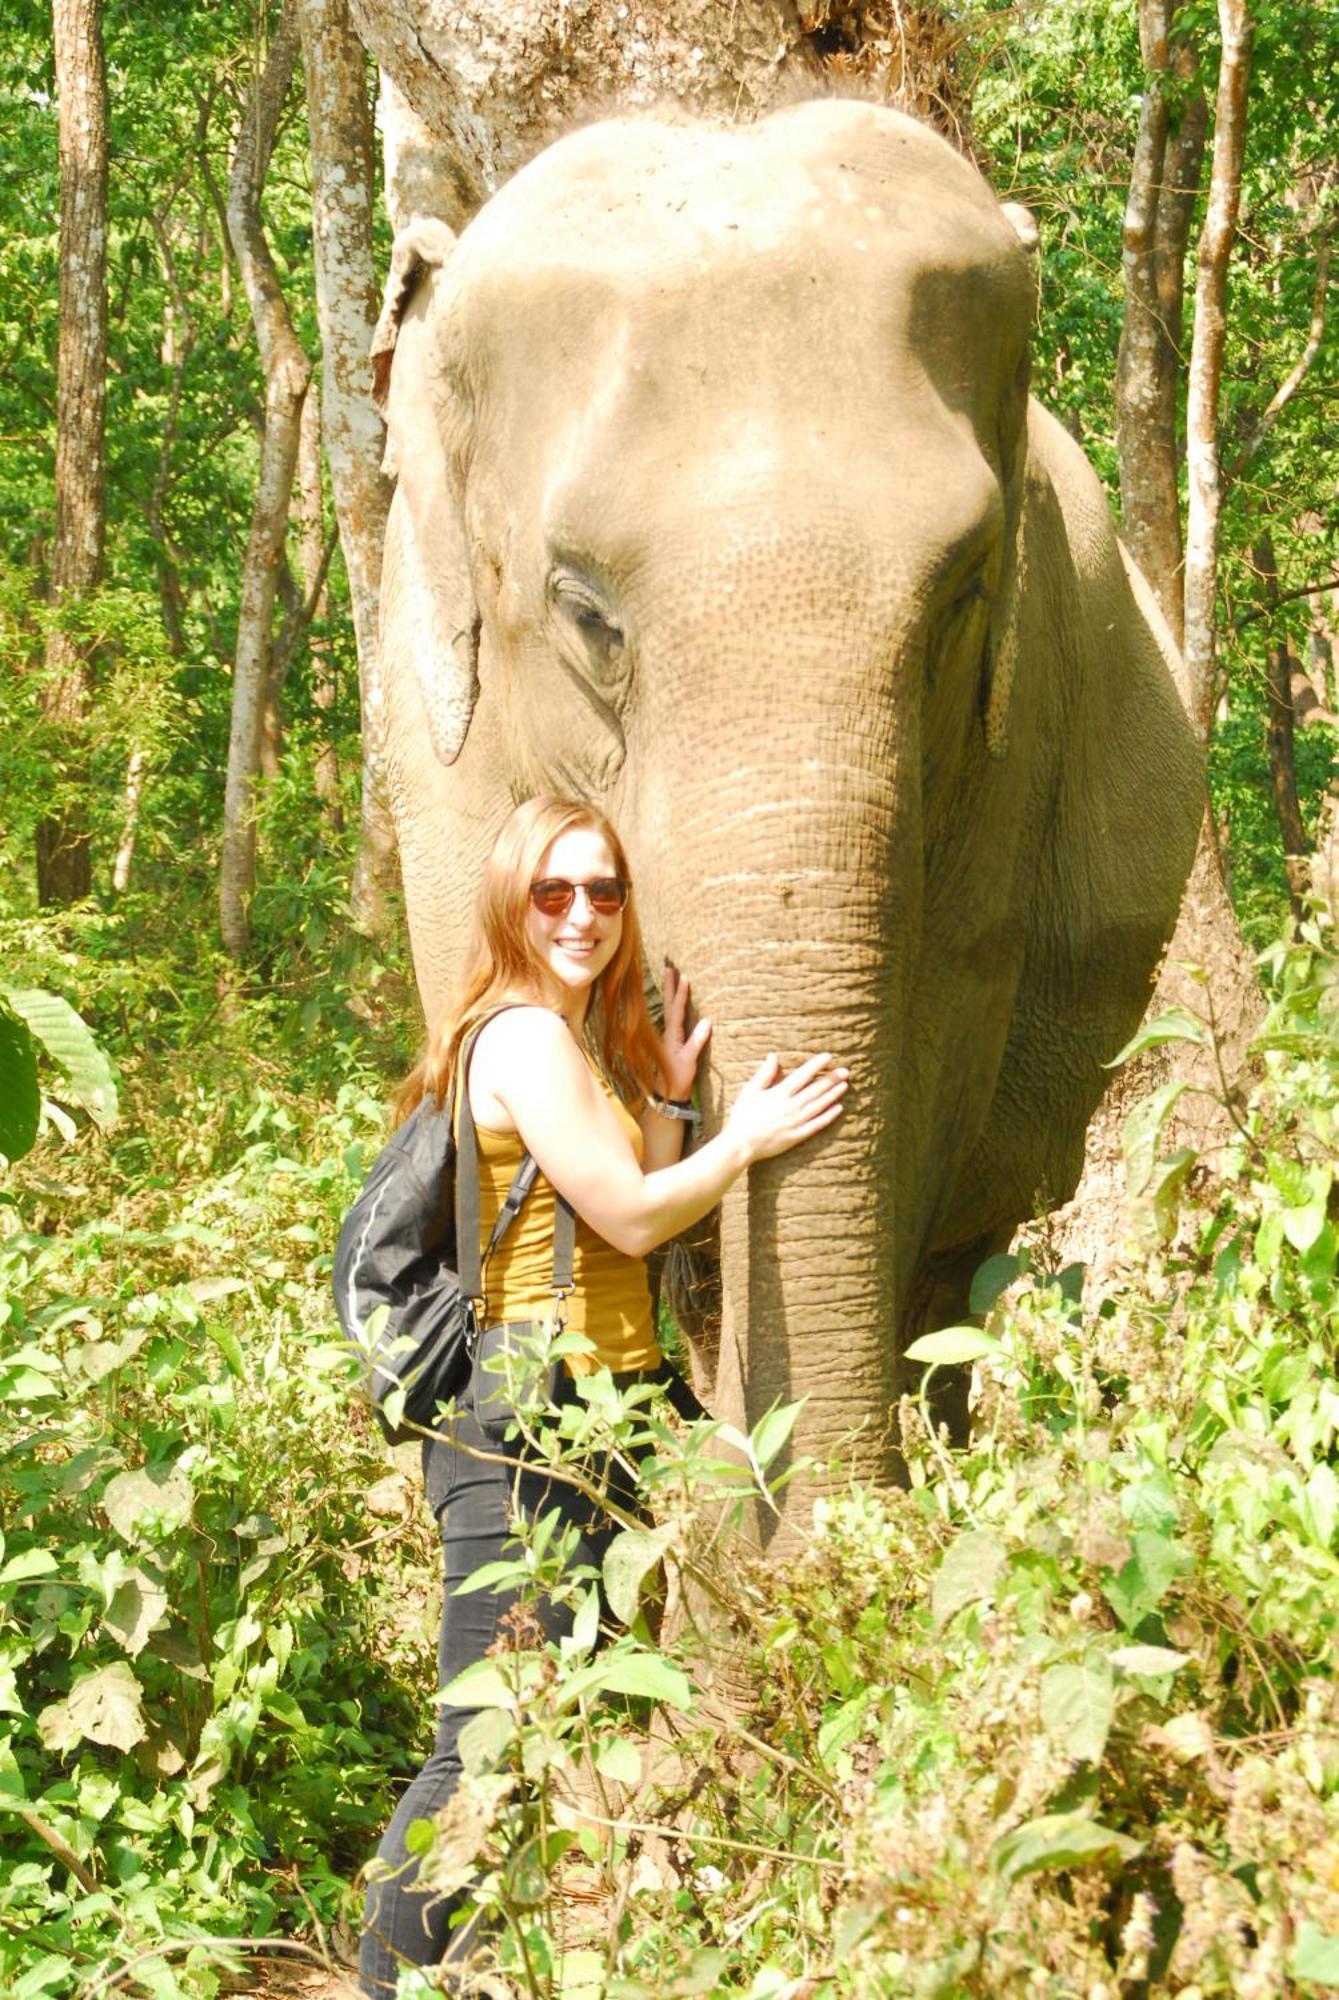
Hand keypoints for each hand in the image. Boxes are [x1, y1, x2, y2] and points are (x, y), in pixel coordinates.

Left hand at [660, 961, 711, 1098]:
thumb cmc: (677, 1079)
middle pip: (669, 1003)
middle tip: (669, 966)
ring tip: (671, 976)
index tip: (683, 976)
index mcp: (672, 1036)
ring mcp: (670, 1036)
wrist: (667, 1094)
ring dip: (670, 992)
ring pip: (670, 1008)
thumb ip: (696, 1042)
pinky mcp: (673, 1041)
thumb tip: (707, 1021)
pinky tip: (677, 1002)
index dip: (680, 993)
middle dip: (669, 985)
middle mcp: (669, 1033)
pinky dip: (675, 1005)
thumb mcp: (689, 1061)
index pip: (677, 1010)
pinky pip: (674, 1017)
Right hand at [724, 1052, 849, 1163]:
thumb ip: (764, 1073)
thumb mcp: (750, 1091)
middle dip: (831, 1079)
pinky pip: (817, 1125)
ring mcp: (795, 1122)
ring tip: (845, 1085)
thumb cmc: (743, 1116)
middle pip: (815, 1090)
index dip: (816, 1065)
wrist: (741, 1144)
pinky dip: (828, 1116)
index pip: (802, 1075)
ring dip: (833, 1095)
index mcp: (779, 1094)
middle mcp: (790, 1107)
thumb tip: (773, 1055)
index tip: (828, 1057)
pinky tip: (838, 1108)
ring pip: (819, 1105)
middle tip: (846, 1071)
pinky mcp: (797, 1136)